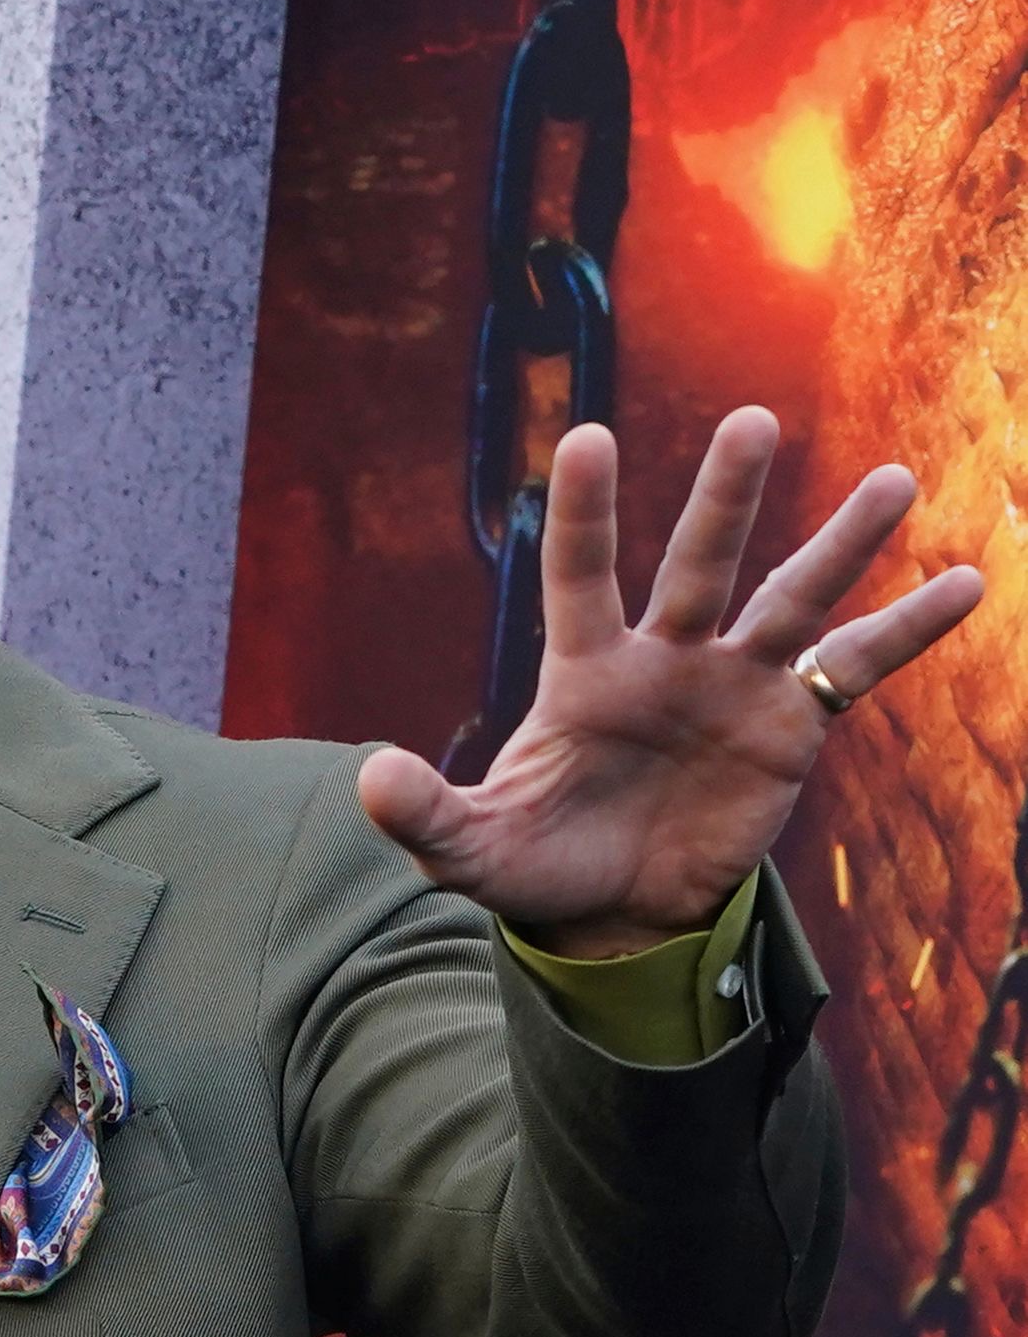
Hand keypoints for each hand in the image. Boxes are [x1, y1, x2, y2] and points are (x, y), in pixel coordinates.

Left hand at [355, 408, 984, 954]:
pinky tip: (966, 582)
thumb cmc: (538, 863)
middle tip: (751, 423)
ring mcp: (733, 681)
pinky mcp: (790, 723)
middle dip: (724, 499)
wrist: (616, 912)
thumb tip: (371, 777)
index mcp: (584, 671)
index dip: (582, 514)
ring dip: (841, 543)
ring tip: (893, 482)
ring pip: (791, 597)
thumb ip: (425, 814)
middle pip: (698, 562)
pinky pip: (856, 668)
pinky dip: (910, 628)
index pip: (578, 576)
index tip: (584, 438)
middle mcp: (666, 654)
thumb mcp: (470, 850)